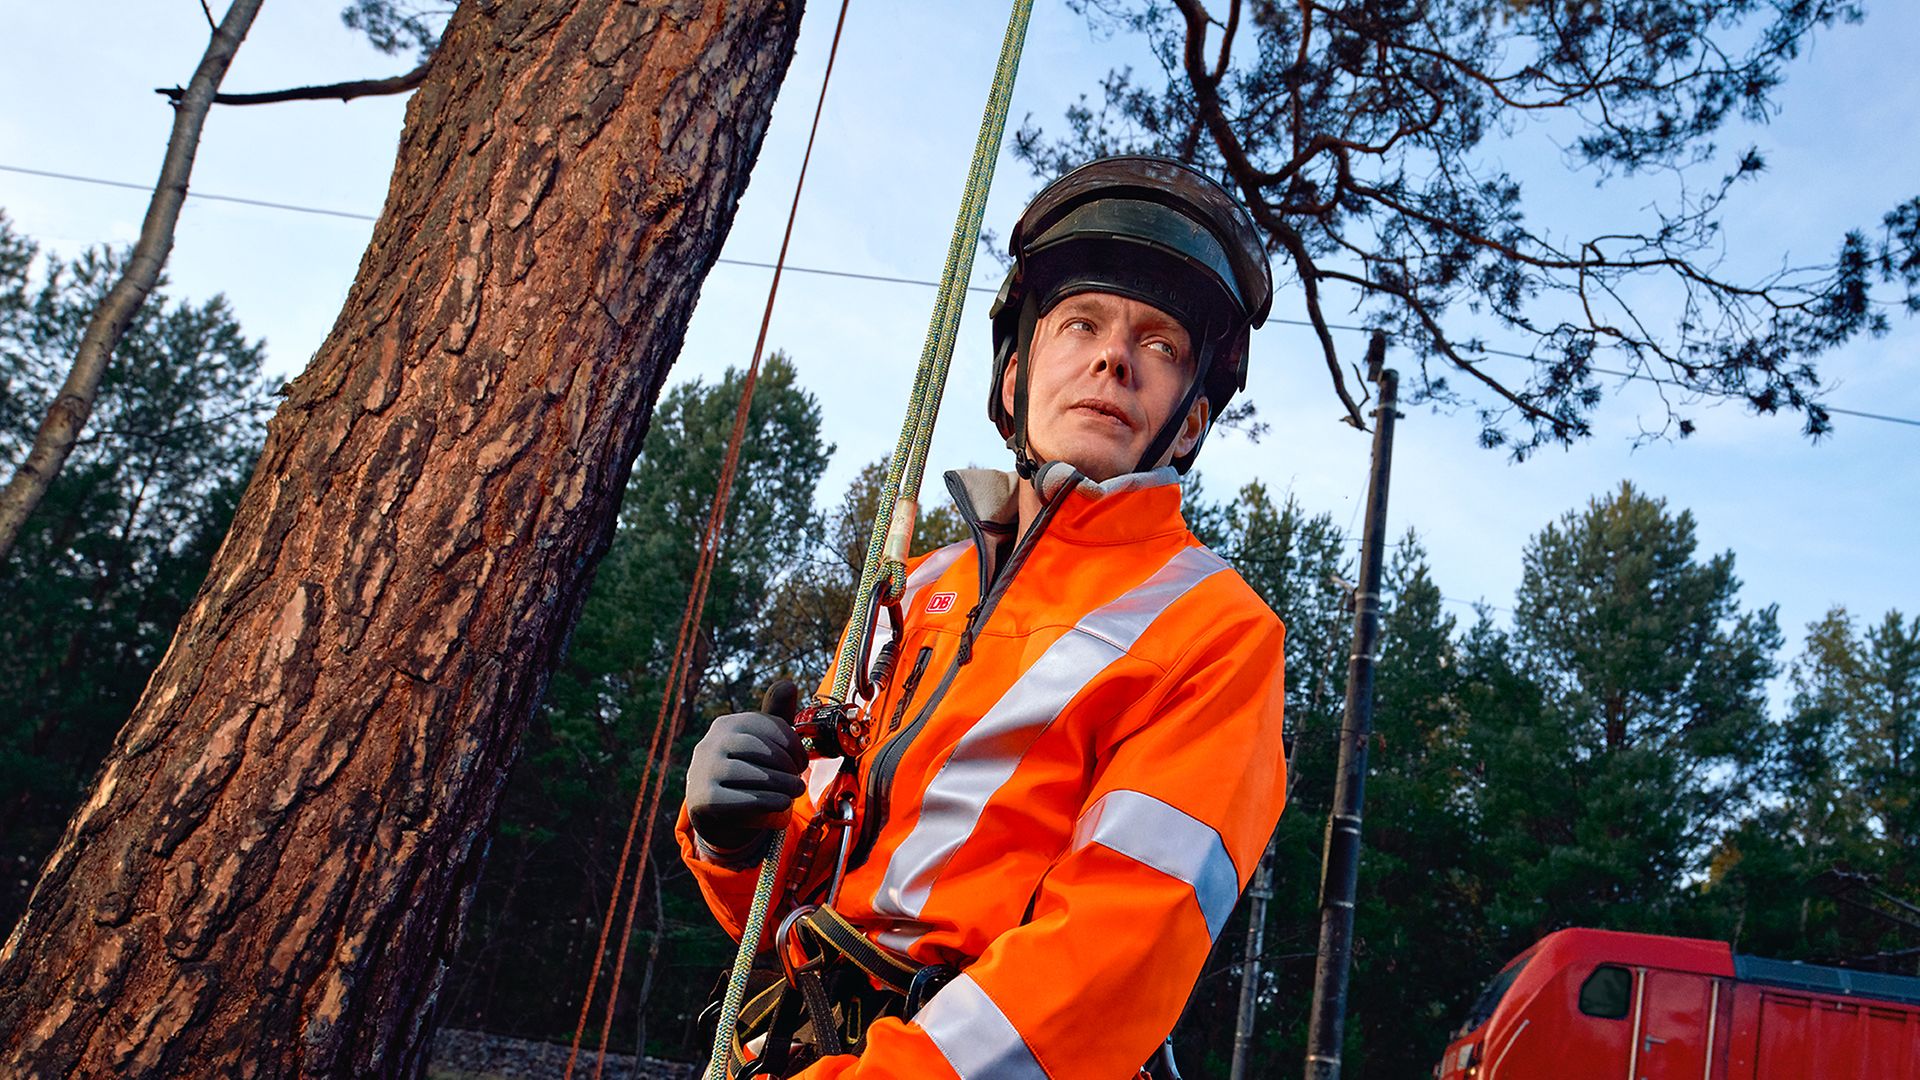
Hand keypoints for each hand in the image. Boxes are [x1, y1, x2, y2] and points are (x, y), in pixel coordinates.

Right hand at [686, 680, 805, 854]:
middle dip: (785, 764)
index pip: (764, 724)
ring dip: (780, 782)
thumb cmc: (749, 775)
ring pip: (748, 772)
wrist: (722, 816)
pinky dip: (767, 800)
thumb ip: (776, 718)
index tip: (802, 761)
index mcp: (725, 725)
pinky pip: (738, 798)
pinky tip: (782, 803)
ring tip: (795, 790)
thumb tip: (788, 683)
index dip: (792, 743)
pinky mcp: (702, 800)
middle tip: (799, 779)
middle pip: (756, 747)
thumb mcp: (763, 745)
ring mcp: (702, 771)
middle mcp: (709, 743)